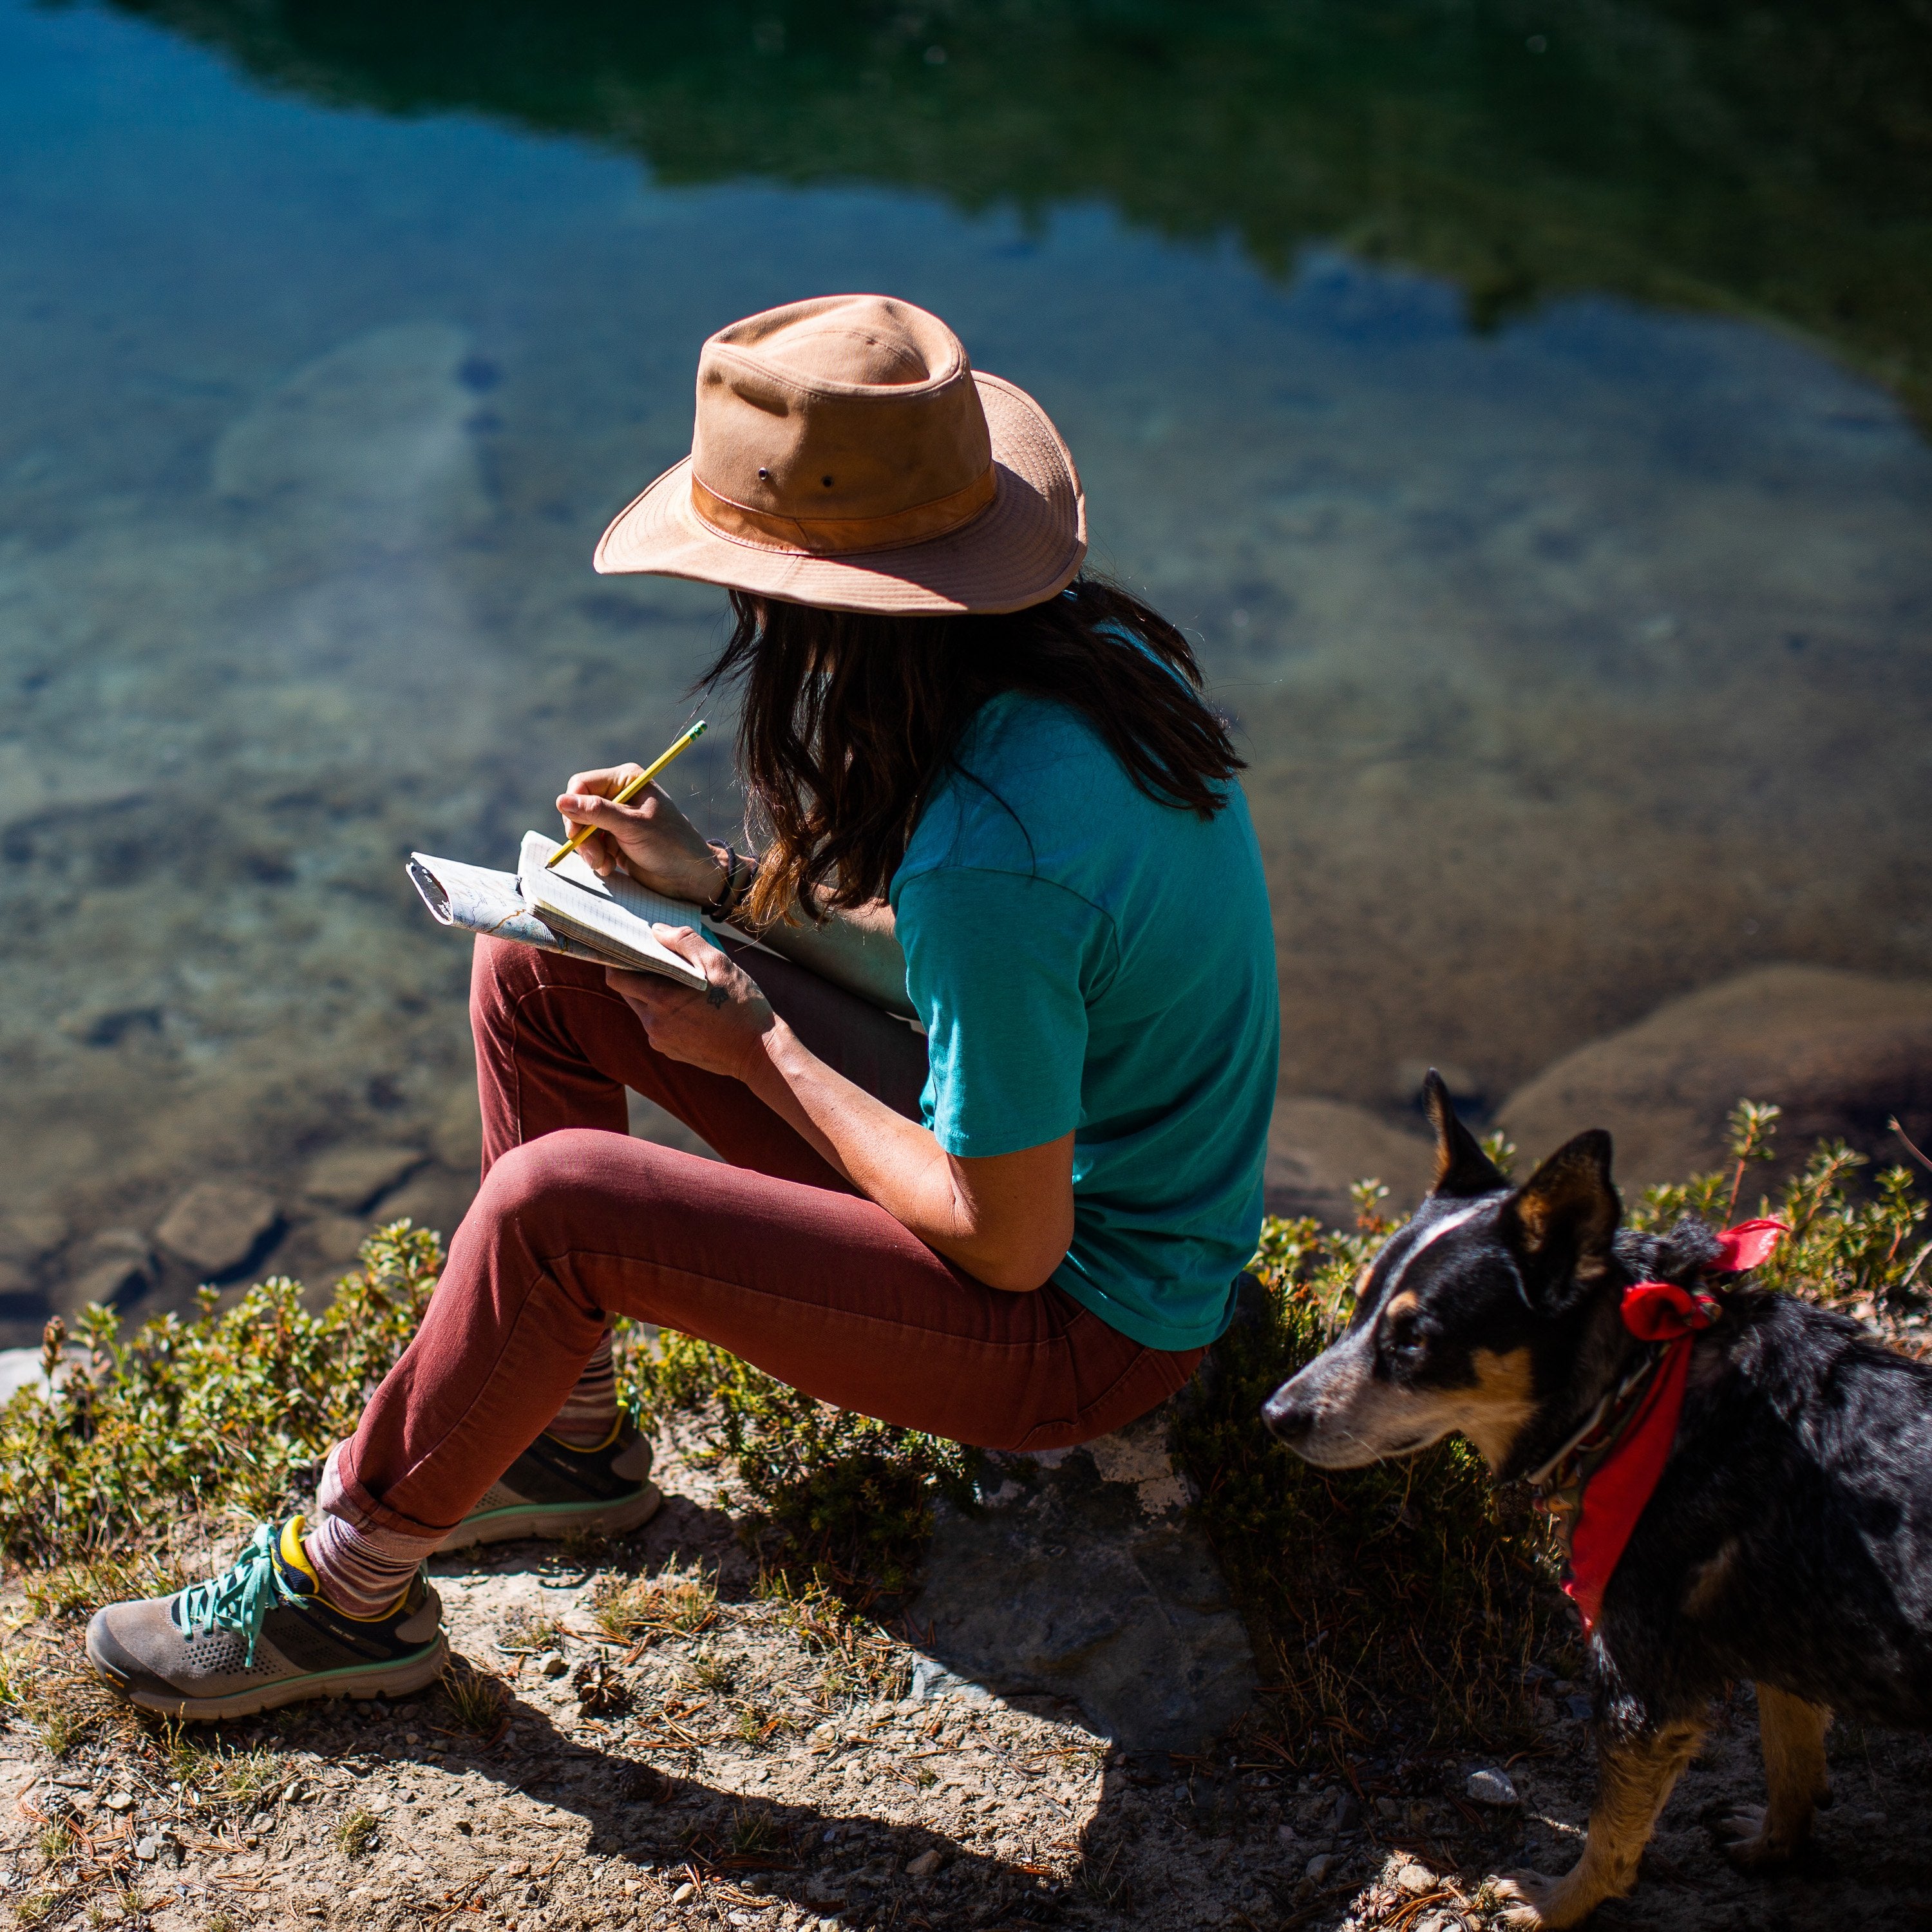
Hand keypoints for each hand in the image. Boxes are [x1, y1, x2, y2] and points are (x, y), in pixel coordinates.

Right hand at [556, 764, 726, 903]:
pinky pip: (590, 845)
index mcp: (626, 780)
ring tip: (605, 865)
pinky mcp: (614, 839)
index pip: (581, 785)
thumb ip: (597, 812)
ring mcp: (615, 818)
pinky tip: (610, 867)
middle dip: (582, 834)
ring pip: (581, 829)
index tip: (576, 832)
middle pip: (577, 808)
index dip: (574, 808)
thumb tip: (561, 800)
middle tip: (594, 856)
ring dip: (589, 850)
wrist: (689, 877)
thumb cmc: (669, 845)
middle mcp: (618, 795)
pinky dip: (595, 858)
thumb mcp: (633, 827)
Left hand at [605, 928, 776, 1082]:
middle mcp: (654, 1022)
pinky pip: (658, 1026)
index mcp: (661, 998)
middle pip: (628, 992)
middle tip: (660, 959)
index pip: (616, 977)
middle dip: (638, 974)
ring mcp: (661, 1040)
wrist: (760, 1053)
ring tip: (683, 984)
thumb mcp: (719, 963)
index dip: (618, 960)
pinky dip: (667, 1013)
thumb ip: (685, 941)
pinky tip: (692, 1008)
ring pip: (644, 1009)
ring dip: (655, 994)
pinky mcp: (671, 1051)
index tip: (632, 947)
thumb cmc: (743, 1005)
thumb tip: (656, 930)